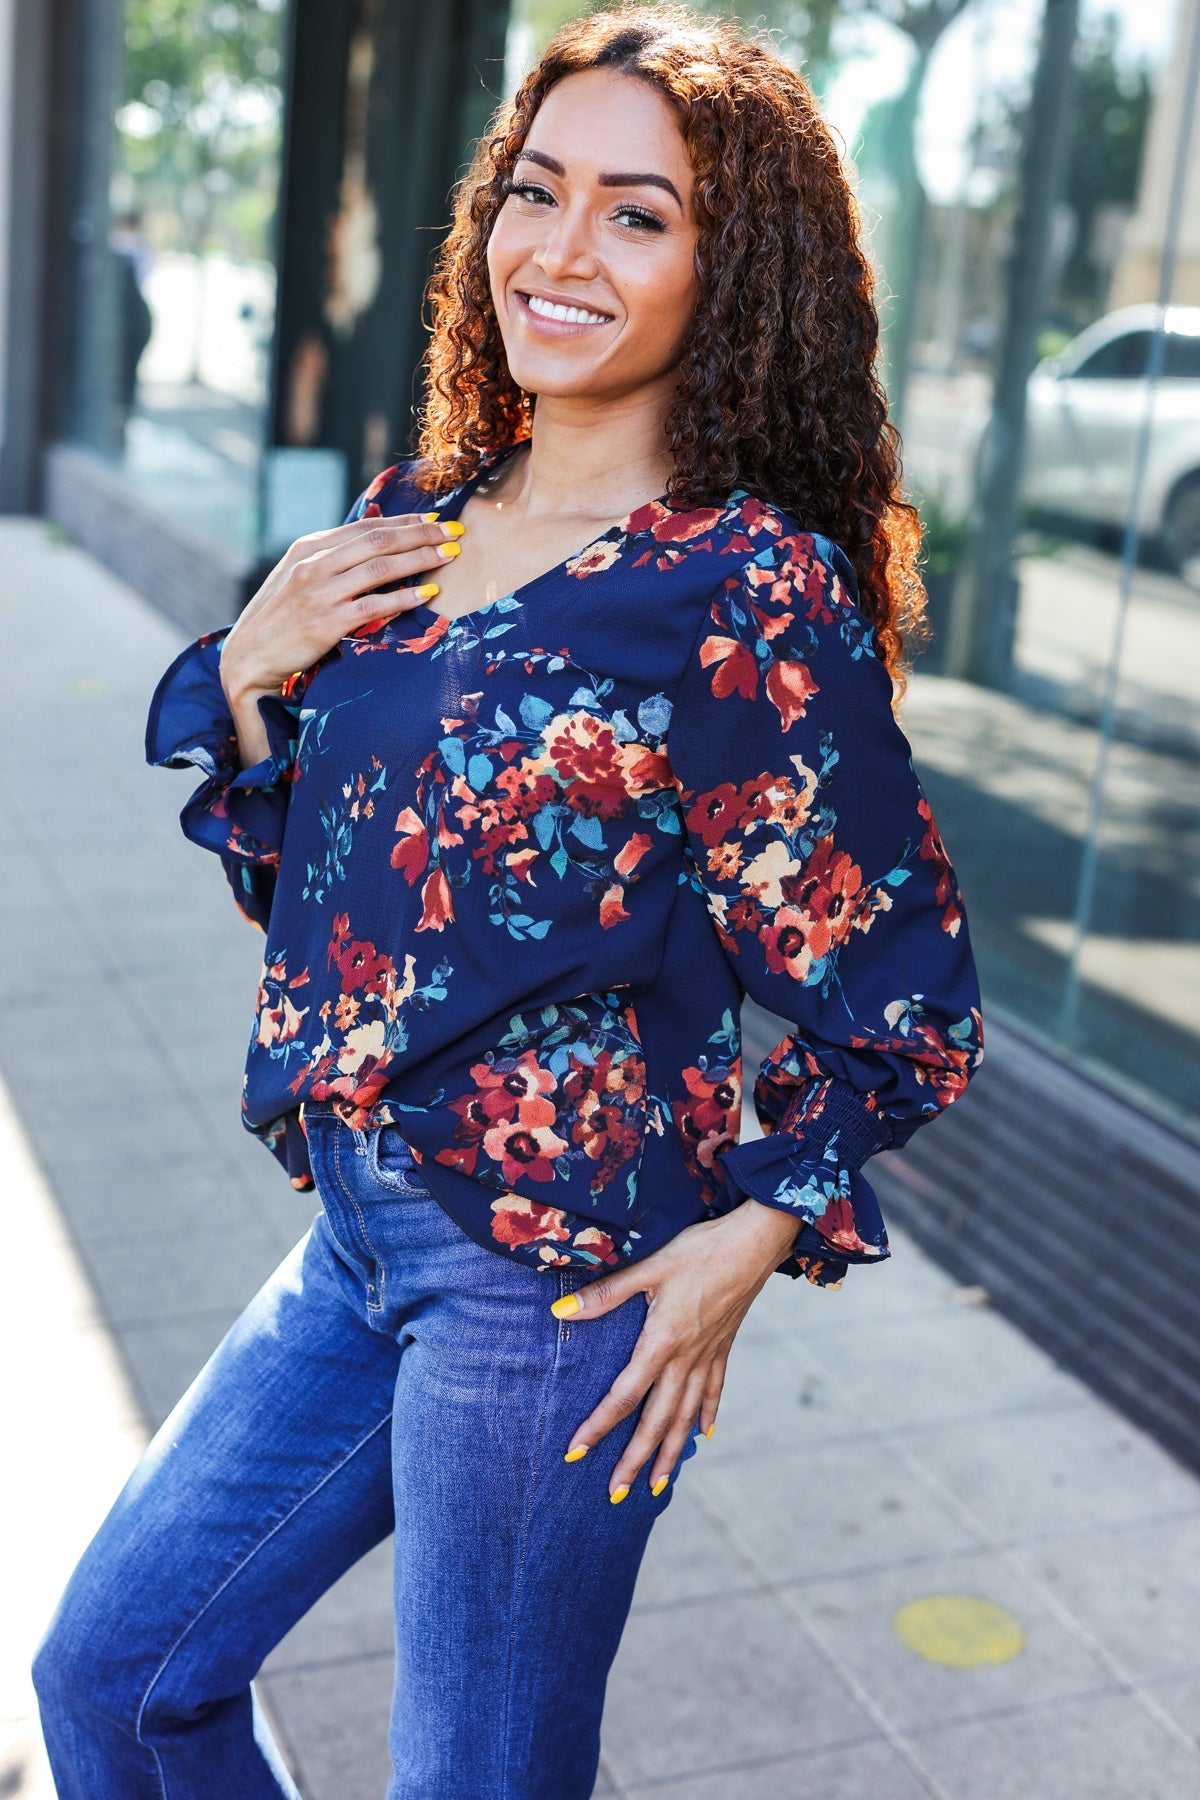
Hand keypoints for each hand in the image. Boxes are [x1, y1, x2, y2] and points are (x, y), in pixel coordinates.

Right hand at [218, 511, 463, 765]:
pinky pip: (374, 606)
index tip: (436, 521)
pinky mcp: (325, 623)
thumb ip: (331, 560)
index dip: (404, 522)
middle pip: (378, 541)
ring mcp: (318, 593)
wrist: (246, 659)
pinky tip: (429, 595)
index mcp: (307, 548)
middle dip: (421, 534)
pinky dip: (404, 598)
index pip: (365, 527)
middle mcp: (313, 565)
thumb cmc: (278, 621)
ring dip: (420, 560)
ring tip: (450, 556)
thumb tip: (373, 542)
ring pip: (380, 568)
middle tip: (454, 532)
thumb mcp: (297, 579)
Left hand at [553, 1198, 801, 1500]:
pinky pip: (715, 1391)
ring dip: (671, 1452)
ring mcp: (708, 1356)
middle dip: (635, 1460)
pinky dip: (707, 1415)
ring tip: (657, 1484)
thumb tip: (560, 1311)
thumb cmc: (700, 1250)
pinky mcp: (724, 1347)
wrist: (755, 1243)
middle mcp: (686, 1359)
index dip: (599, 1426)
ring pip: (686, 1416)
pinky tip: (704, 1435)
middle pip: (657, 1421)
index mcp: (663, 1342)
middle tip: (615, 1494)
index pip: (624, 1395)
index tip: (575, 1452)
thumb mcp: (649, 1267)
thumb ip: (606, 1295)